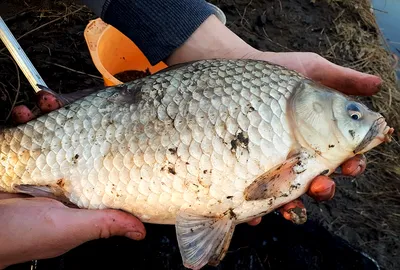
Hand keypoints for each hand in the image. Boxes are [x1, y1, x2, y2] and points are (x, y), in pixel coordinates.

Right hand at [1, 104, 145, 267]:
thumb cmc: (20, 236)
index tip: (101, 122)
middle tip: (60, 103)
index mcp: (75, 196)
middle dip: (68, 119)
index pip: (94, 164)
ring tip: (43, 102)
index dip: (99, 142)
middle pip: (70, 143)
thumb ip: (102, 224)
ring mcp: (35, 170)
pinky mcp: (14, 163)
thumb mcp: (68, 228)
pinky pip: (22, 136)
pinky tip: (20, 115)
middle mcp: (57, 181)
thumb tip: (141, 232)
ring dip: (45, 115)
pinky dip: (22, 122)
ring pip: (46, 135)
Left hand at [166, 15, 378, 225]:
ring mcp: (272, 168)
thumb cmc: (275, 78)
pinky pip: (254, 200)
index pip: (342, 157)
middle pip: (318, 182)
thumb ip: (342, 79)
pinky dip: (256, 212)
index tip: (351, 164)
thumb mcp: (311, 71)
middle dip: (324, 189)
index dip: (351, 164)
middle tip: (321, 184)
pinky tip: (255, 217)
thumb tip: (377, 83)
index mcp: (318, 139)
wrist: (235, 81)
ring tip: (291, 206)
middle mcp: (298, 157)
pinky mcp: (248, 174)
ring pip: (289, 196)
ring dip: (295, 207)